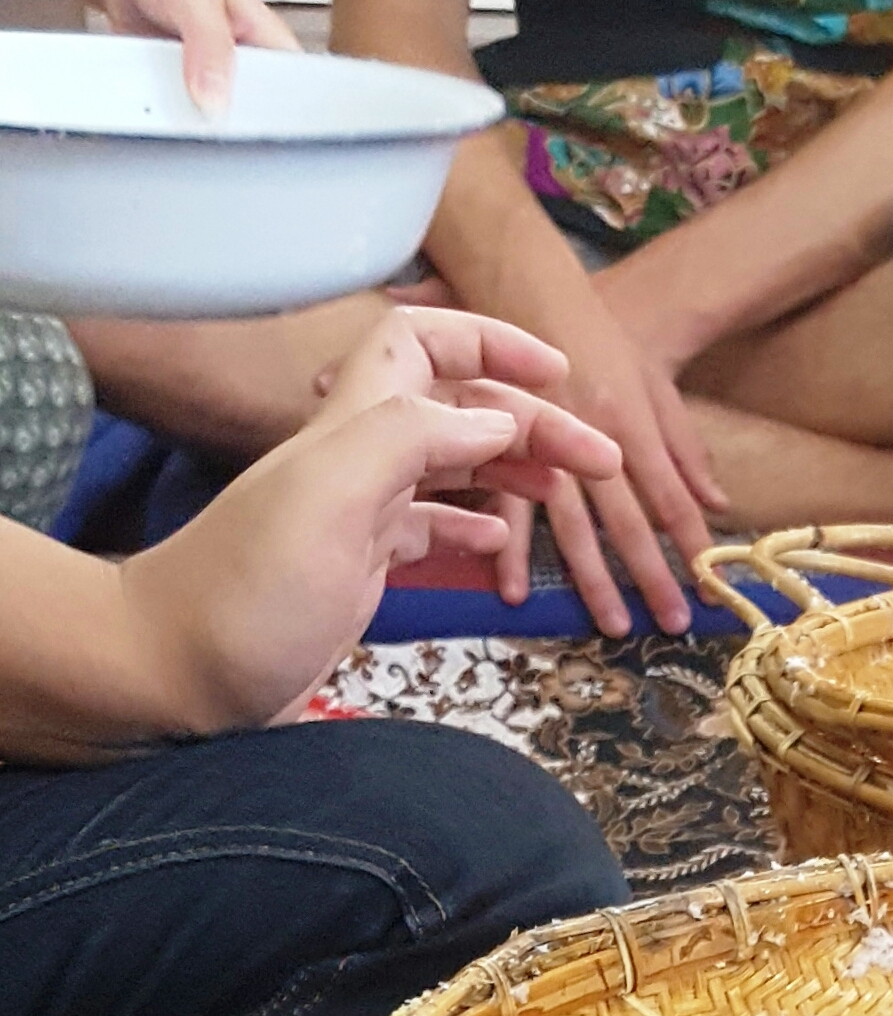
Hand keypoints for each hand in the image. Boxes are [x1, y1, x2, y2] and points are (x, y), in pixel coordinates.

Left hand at [120, 306, 620, 728]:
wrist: (171, 674)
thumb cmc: (244, 593)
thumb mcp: (328, 499)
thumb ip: (409, 439)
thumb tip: (492, 418)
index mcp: (355, 427)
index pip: (426, 342)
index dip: (492, 343)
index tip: (558, 376)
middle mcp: (358, 459)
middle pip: (459, 410)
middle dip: (531, 422)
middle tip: (599, 461)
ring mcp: (358, 515)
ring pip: (453, 467)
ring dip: (513, 471)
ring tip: (567, 495)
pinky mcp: (357, 569)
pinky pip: (429, 529)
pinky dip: (474, 528)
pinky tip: (501, 547)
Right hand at [474, 246, 729, 636]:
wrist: (533, 284)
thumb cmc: (603, 332)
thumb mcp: (655, 382)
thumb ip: (686, 447)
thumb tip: (719, 503)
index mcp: (633, 426)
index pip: (672, 499)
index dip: (691, 547)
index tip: (708, 591)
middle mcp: (593, 441)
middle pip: (628, 522)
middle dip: (651, 578)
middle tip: (669, 625)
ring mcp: (544, 446)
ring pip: (573, 526)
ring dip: (593, 579)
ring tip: (611, 625)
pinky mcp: (501, 445)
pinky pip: (506, 505)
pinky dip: (511, 550)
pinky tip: (515, 592)